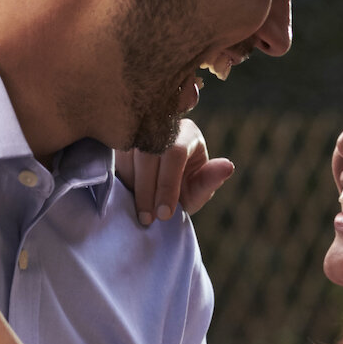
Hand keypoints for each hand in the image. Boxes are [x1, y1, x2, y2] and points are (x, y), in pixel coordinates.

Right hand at [115, 121, 235, 226]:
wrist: (159, 188)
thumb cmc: (184, 188)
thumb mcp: (199, 190)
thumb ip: (210, 181)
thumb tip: (228, 166)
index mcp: (187, 133)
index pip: (174, 153)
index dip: (168, 185)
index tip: (164, 214)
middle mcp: (162, 124)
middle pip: (148, 153)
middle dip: (147, 190)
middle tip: (147, 219)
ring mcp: (139, 129)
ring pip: (128, 155)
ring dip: (132, 186)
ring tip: (139, 212)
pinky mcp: (121, 138)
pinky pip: (114, 157)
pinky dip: (121, 179)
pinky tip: (129, 197)